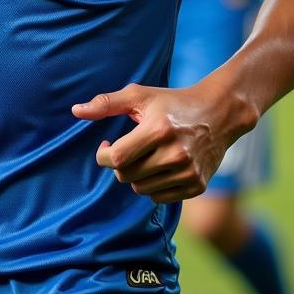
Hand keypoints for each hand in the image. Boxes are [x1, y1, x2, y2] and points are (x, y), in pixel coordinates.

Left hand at [71, 82, 252, 202]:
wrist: (218, 113)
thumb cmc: (172, 102)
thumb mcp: (139, 95)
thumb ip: (106, 103)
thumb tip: (75, 111)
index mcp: (159, 130)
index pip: (117, 158)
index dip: (103, 154)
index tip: (105, 144)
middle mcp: (175, 154)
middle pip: (126, 175)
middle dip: (119, 164)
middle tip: (126, 148)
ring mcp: (188, 172)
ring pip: (140, 189)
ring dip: (135, 175)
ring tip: (144, 155)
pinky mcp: (197, 186)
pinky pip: (158, 197)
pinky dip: (152, 185)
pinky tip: (159, 166)